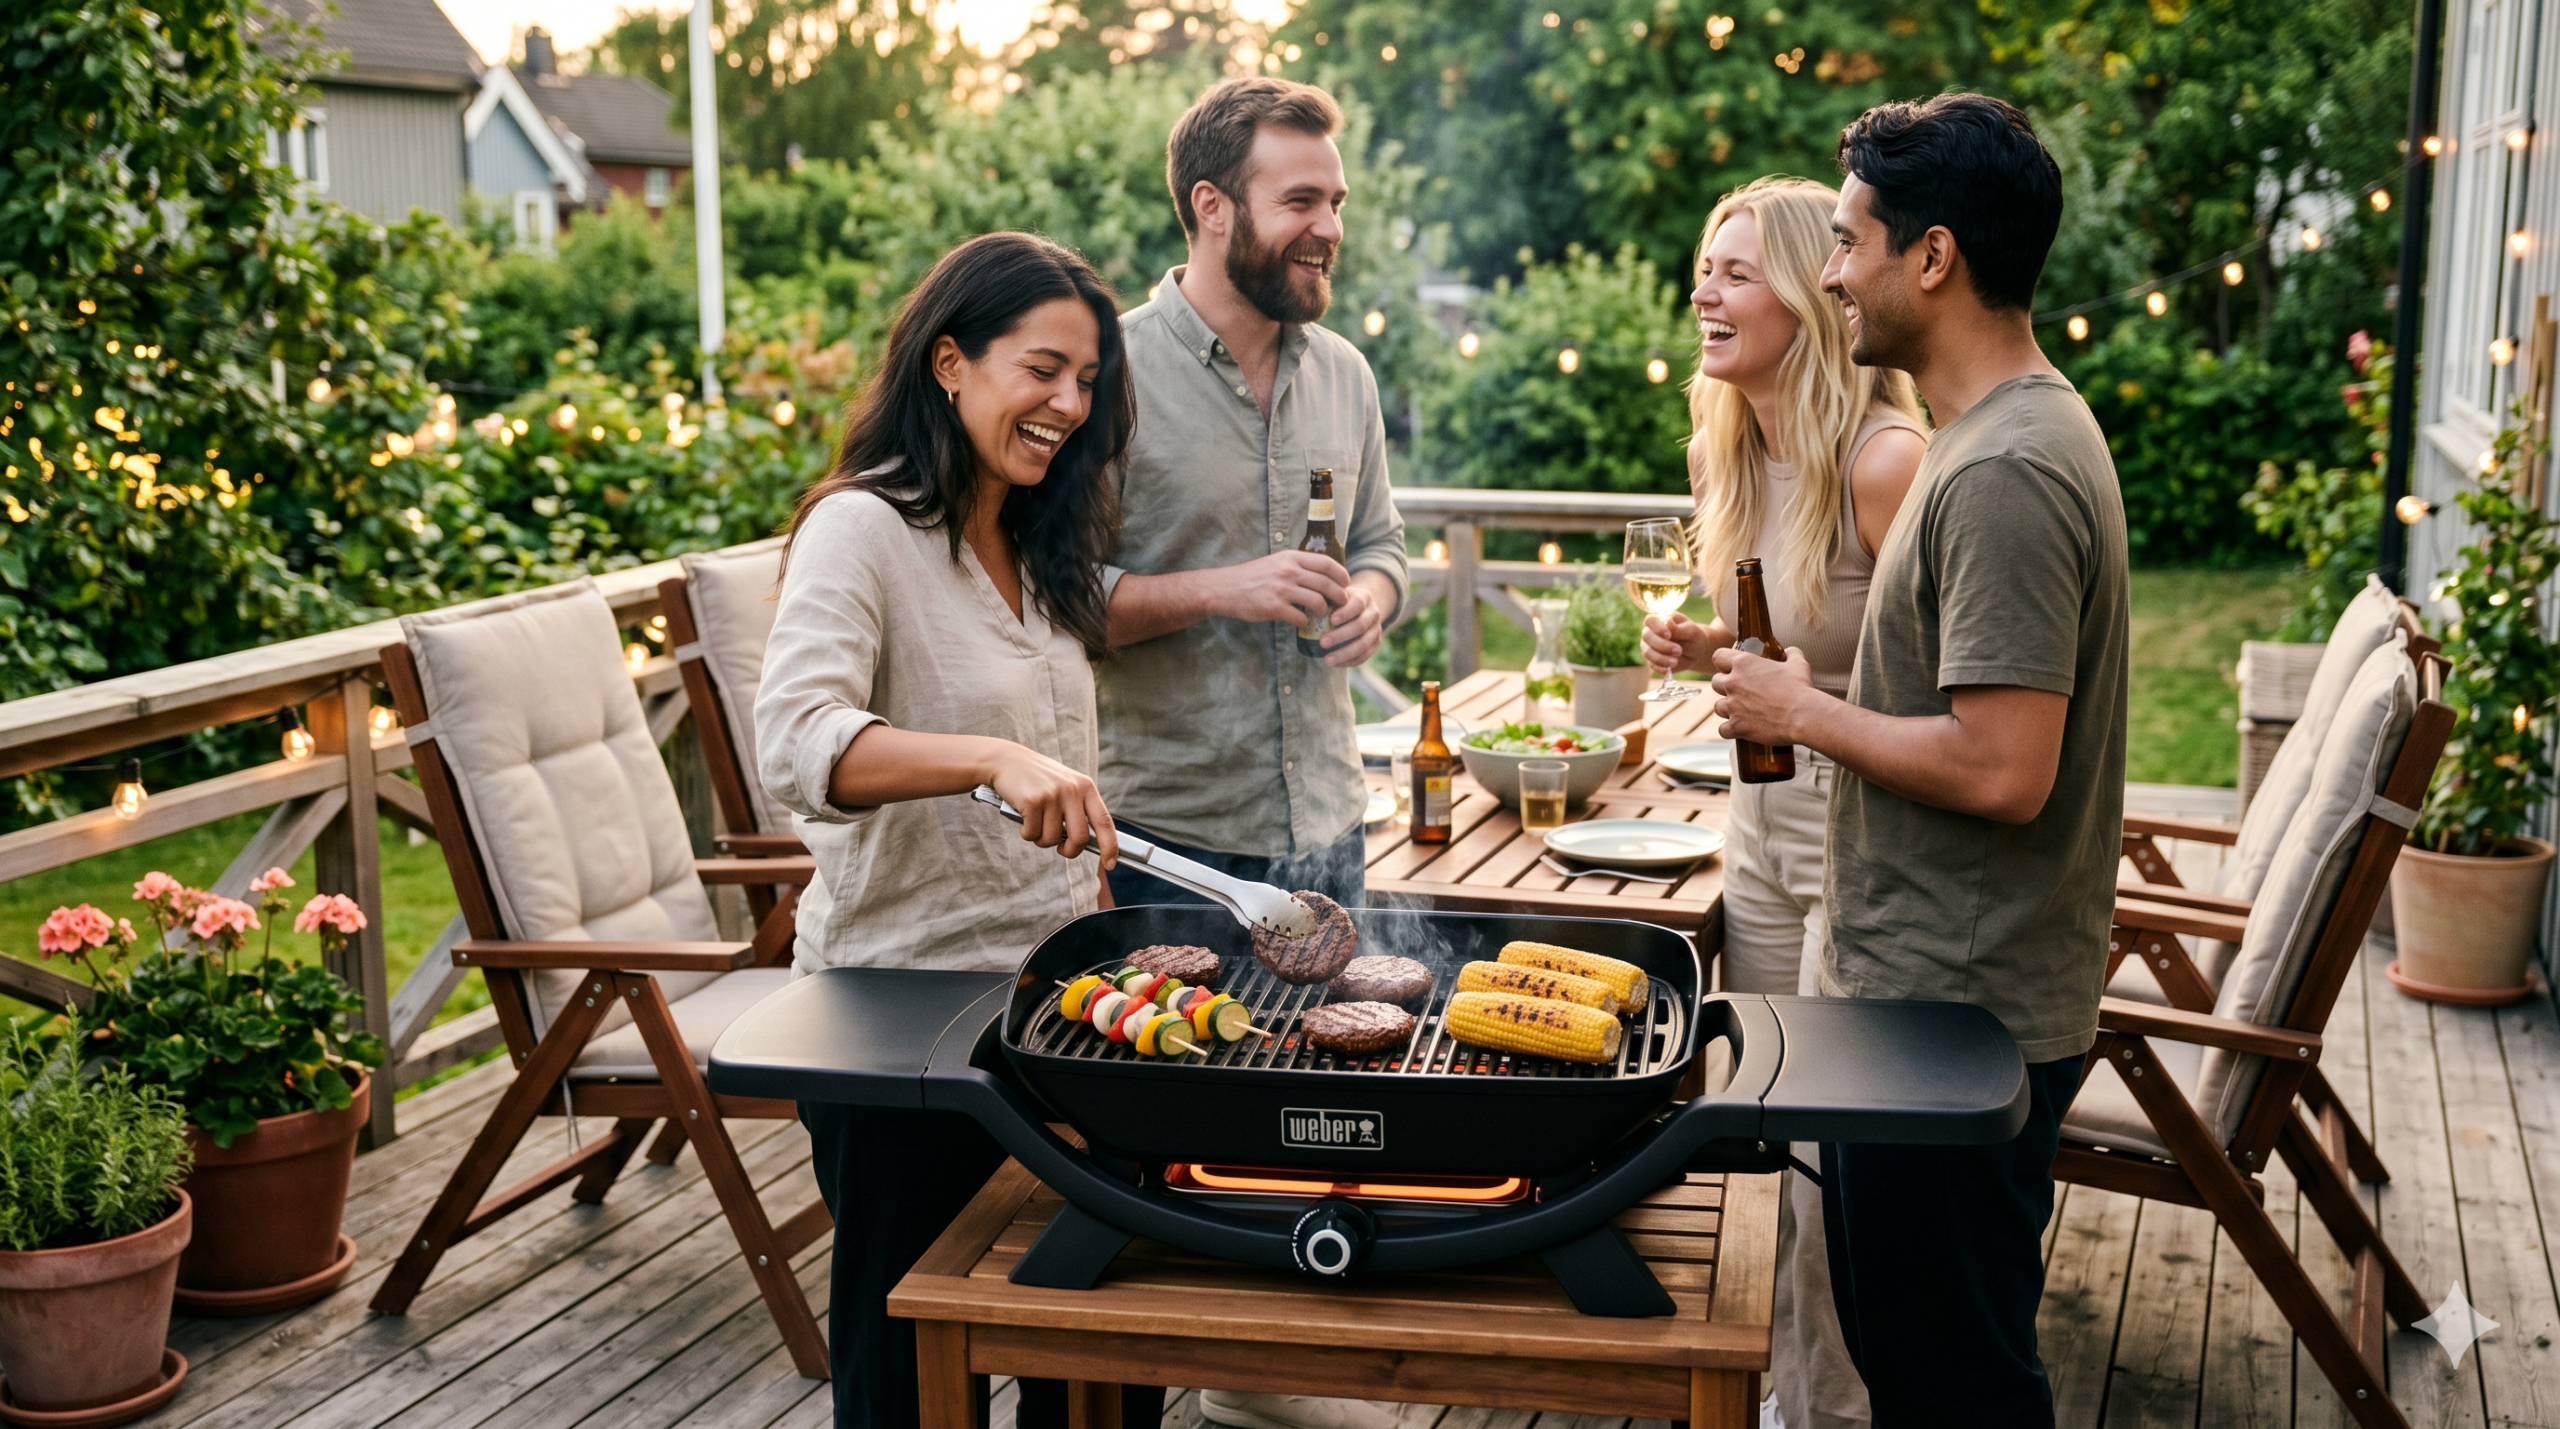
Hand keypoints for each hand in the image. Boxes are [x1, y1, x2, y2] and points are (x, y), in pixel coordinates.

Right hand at [985, 744, 1117, 867]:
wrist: (1006, 760)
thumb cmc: (1037, 779)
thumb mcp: (1066, 786)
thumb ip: (1078, 808)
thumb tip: (1086, 842)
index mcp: (1085, 786)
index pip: (1104, 821)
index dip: (1110, 846)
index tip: (1110, 864)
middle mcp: (1072, 790)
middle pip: (1079, 838)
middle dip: (1069, 851)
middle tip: (1061, 849)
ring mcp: (1052, 795)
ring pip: (1052, 839)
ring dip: (1041, 839)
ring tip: (1035, 822)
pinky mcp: (1032, 801)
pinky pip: (1032, 834)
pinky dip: (1026, 832)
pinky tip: (1023, 817)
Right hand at [1203, 551, 1349, 627]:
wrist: (1225, 588)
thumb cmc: (1252, 576)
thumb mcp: (1276, 562)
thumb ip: (1297, 565)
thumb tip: (1321, 574)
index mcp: (1291, 558)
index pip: (1326, 563)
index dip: (1341, 574)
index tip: (1346, 583)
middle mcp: (1289, 571)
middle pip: (1327, 584)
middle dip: (1339, 596)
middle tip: (1342, 603)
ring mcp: (1282, 590)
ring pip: (1318, 602)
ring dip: (1324, 611)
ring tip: (1322, 614)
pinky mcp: (1274, 608)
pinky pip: (1301, 618)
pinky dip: (1305, 622)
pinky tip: (1302, 621)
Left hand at [1318, 582, 1385, 666]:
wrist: (1357, 609)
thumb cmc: (1337, 602)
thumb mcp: (1333, 595)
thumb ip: (1325, 597)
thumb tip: (1306, 604)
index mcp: (1364, 597)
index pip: (1358, 604)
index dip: (1345, 613)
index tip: (1330, 620)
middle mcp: (1374, 612)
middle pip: (1361, 626)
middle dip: (1341, 636)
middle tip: (1322, 643)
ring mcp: (1377, 629)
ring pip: (1364, 644)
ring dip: (1345, 653)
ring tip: (1327, 659)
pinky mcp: (1375, 643)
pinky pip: (1365, 656)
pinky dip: (1350, 661)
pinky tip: (1335, 664)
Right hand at [1643, 613, 1712, 675]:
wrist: (1696, 651)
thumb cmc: (1692, 636)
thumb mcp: (1690, 631)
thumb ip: (1678, 628)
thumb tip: (1667, 622)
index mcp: (1659, 620)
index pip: (1650, 621)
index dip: (1656, 627)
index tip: (1668, 634)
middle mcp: (1650, 633)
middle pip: (1647, 637)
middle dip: (1662, 644)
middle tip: (1678, 650)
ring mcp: (1649, 647)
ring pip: (1648, 652)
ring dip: (1661, 658)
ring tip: (1675, 662)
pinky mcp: (1652, 661)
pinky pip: (1652, 665)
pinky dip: (1660, 668)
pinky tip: (1668, 669)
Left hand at [1708, 643, 1817, 745]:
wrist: (1802, 715)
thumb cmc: (1800, 688)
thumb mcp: (1798, 665)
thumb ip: (1792, 654)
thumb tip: (1790, 651)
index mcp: (1743, 664)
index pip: (1718, 657)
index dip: (1723, 662)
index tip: (1731, 668)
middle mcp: (1733, 683)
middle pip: (1715, 682)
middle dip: (1725, 687)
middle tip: (1740, 692)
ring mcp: (1732, 706)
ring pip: (1717, 707)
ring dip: (1727, 709)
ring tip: (1742, 711)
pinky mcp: (1736, 726)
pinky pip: (1723, 729)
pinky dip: (1730, 730)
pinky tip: (1740, 729)